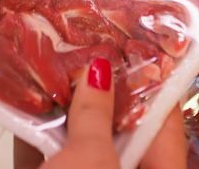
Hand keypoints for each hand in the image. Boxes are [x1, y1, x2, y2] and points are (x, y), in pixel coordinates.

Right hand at [14, 58, 187, 168]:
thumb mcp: (89, 164)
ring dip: (72, 106)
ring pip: (88, 141)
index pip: (164, 121)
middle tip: (88, 45)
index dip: (151, 80)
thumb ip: (94, 115)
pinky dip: (49, 131)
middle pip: (123, 128)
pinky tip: (34, 98)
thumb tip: (99, 70)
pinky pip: (60, 155)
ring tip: (61, 59)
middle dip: (102, 88)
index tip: (132, 41)